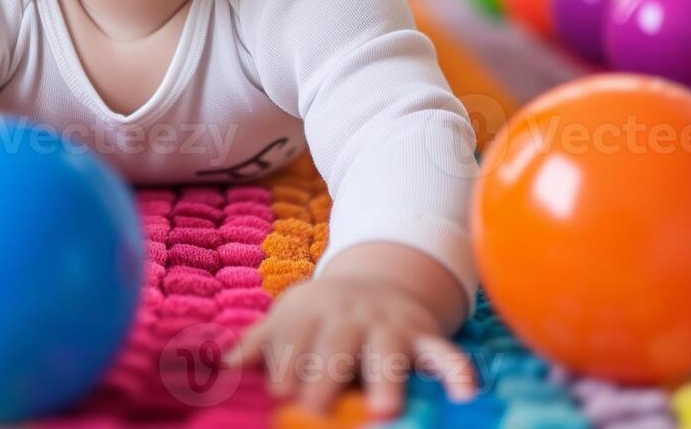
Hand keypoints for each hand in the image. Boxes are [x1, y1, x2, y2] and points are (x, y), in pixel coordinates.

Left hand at [226, 246, 475, 417]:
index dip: (288, 363)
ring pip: (389, 353)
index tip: (279, 391)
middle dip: (327, 376)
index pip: (297, 338)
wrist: (380, 279)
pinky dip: (456, 370)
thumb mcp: (288, 319)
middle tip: (315, 411)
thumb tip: (224, 365)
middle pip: (338, 346)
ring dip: (387, 379)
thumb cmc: (322, 315)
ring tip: (384, 410)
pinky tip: (466, 392)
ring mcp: (390, 326)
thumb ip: (259, 344)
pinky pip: (444, 353)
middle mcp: (352, 317)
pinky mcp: (424, 337)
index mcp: (313, 313)